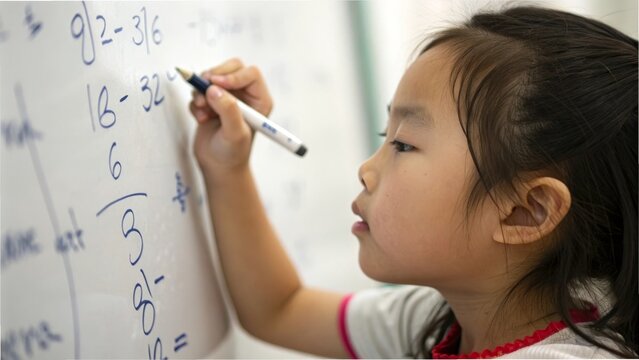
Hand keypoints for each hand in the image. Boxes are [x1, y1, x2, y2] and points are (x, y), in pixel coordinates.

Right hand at [189, 58, 272, 180]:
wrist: (218, 166)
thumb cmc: (233, 153)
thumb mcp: (235, 133)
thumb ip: (228, 110)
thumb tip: (214, 89)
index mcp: (260, 100)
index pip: (250, 74)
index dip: (233, 75)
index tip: (216, 84)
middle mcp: (245, 95)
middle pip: (230, 68)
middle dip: (214, 76)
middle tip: (203, 88)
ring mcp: (227, 97)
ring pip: (212, 77)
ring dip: (202, 91)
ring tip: (202, 111)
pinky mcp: (211, 102)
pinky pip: (200, 90)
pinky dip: (196, 102)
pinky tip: (201, 119)